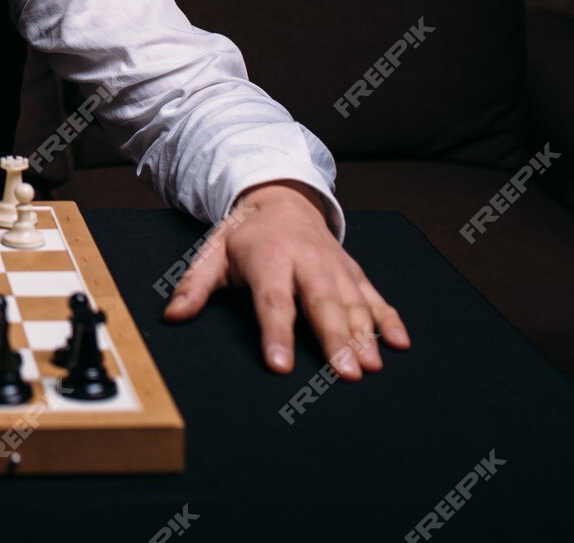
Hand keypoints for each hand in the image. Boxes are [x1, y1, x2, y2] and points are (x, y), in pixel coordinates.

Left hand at [161, 179, 408, 378]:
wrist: (280, 198)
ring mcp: (334, 266)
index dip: (276, 333)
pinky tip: (400, 343)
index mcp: (269, 259)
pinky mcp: (353, 270)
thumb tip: (172, 316)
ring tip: (371, 367)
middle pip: (322, 304)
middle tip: (346, 375)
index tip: (280, 366)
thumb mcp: (212, 253)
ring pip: (353, 302)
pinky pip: (374, 295)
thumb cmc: (244, 235)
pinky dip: (389, 318)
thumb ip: (194, 284)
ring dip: (365, 335)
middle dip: (335, 339)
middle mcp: (306, 262)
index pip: (272, 300)